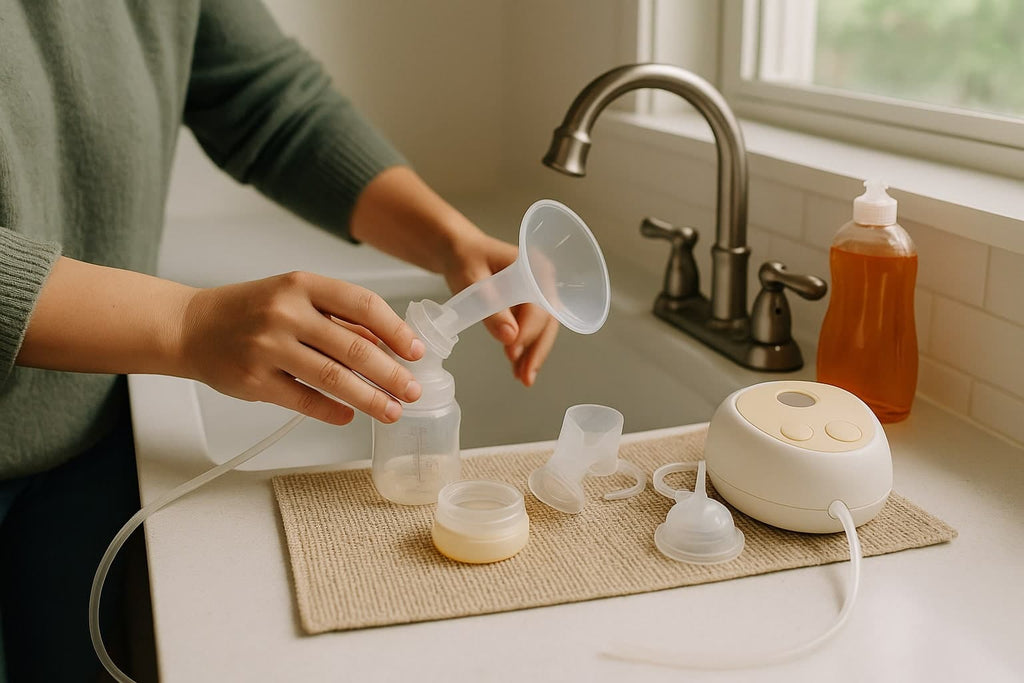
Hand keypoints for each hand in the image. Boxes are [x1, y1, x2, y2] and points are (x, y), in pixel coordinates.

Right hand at [180, 271, 424, 424]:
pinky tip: (350, 416)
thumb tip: (386, 344)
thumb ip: (337, 316)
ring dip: (370, 398)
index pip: (363, 304)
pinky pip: (304, 399)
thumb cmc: (250, 310)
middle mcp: (286, 312)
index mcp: (303, 285)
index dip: (396, 330)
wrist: (191, 326)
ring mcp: (268, 347)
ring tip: (392, 410)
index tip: (416, 351)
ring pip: (334, 377)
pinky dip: (332, 411)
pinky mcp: (254, 380)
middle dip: (391, 373)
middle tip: (413, 390)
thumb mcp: (295, 297)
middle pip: (355, 347)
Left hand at [348, 166, 558, 385]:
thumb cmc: (464, 257)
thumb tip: (510, 336)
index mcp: (535, 267)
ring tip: (523, 378)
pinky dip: (525, 350)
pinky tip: (519, 368)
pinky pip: (530, 331)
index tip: (513, 350)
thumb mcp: (472, 279)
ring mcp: (536, 295)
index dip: (529, 330)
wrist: (457, 251)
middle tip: (525, 376)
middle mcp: (542, 281)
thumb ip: (490, 306)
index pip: (540, 304)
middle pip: (547, 321)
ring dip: (533, 354)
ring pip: (542, 330)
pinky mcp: (526, 307)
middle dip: (537, 350)